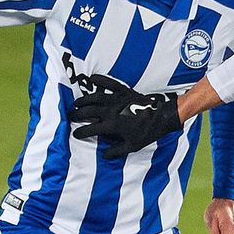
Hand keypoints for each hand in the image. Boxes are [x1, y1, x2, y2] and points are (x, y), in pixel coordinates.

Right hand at [68, 74, 183, 159]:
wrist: (162, 116)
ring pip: (94, 97)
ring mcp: (117, 99)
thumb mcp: (132, 146)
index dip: (81, 132)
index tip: (75, 134)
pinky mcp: (124, 91)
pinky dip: (100, 80)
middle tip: (70, 117)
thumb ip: (116, 151)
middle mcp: (111, 111)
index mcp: (112, 125)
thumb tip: (104, 155)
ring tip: (76, 104)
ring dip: (83, 100)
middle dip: (77, 115)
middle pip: (88, 112)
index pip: (91, 129)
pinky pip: (109, 83)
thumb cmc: (147, 132)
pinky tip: (92, 78)